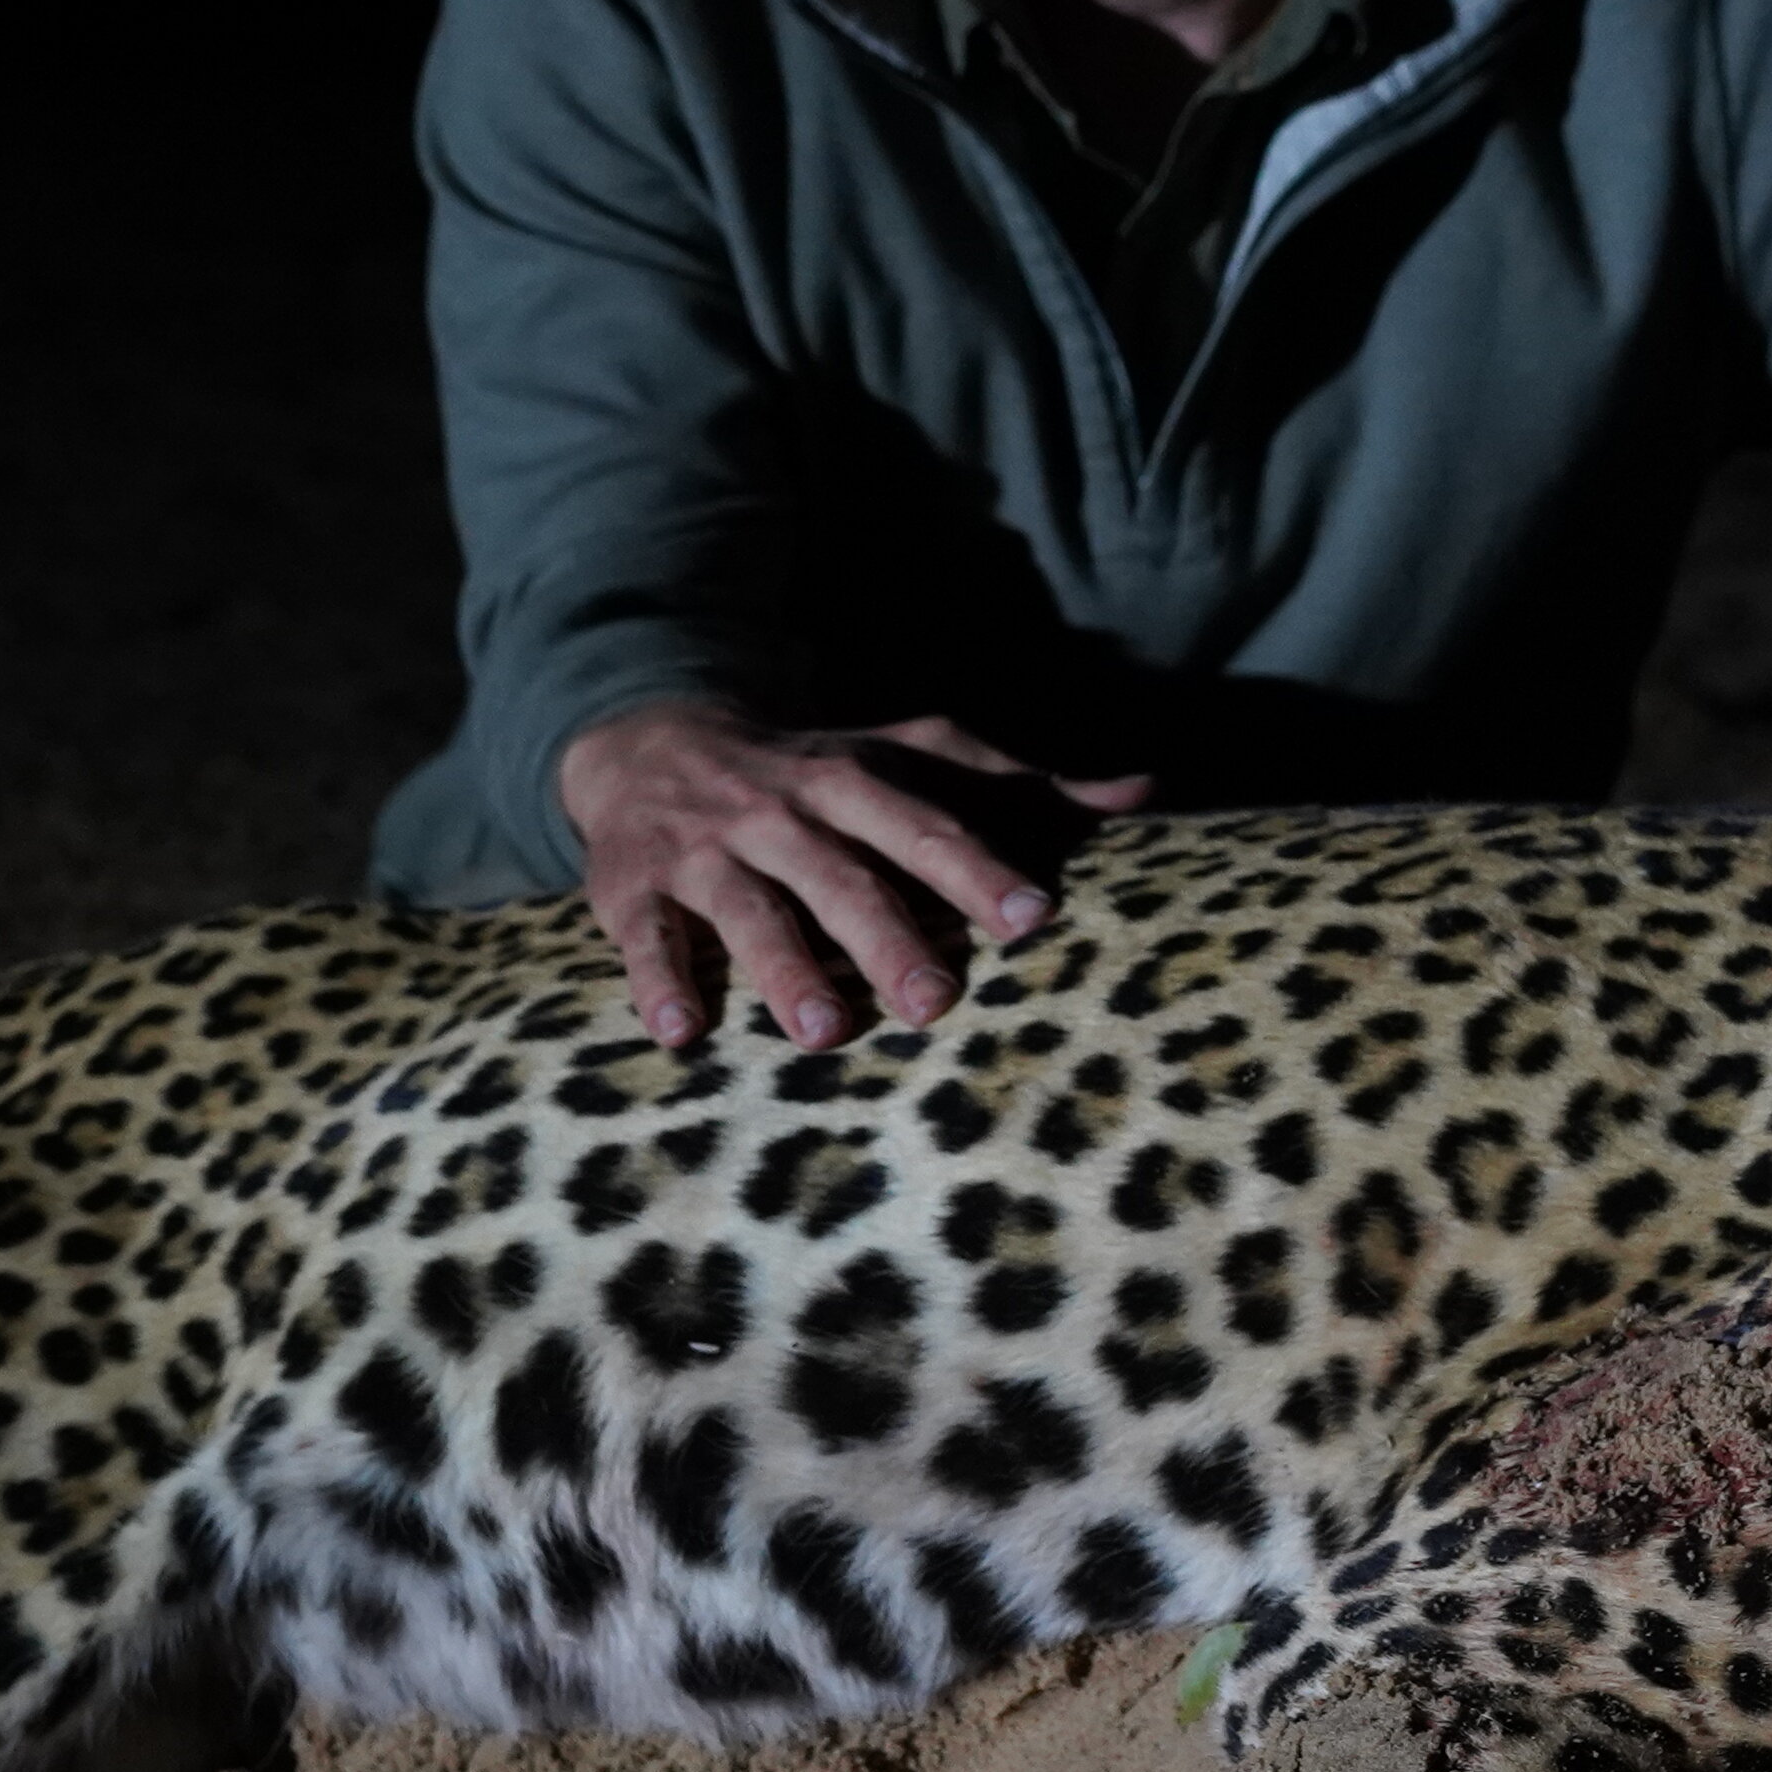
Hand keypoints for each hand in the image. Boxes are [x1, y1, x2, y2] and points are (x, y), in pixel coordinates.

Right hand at [558, 699, 1150, 1049]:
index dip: (979, 871)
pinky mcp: (632, 888)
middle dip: (888, 936)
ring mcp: (704, 852)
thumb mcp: (903, 758)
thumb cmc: (807, 772)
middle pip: (841, 877)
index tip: (1034, 918)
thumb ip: (1015, 785)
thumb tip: (1139, 794)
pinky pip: (646, 938)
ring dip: (784, 970)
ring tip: (826, 1032)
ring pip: (749, 910)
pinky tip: (684, 1033)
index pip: (924, 828)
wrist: (646, 738)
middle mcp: (780, 813)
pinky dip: (658, 982)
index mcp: (852, 781)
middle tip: (937, 1003)